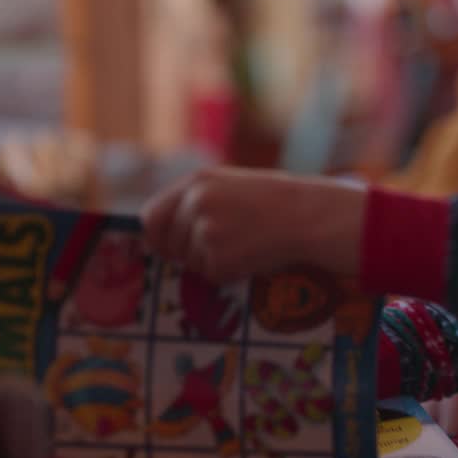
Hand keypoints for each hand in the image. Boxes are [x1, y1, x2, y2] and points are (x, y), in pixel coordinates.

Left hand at [141, 167, 366, 282]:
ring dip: (212, 262)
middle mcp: (195, 204)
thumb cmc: (273, 201)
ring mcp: (205, 231)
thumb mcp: (230, 186)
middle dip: (185, 254)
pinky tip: (251, 255)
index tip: (164, 246)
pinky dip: (229, 272)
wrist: (306, 216)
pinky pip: (212, 275)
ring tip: (244, 244)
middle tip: (216, 250)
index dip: (156, 235)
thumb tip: (161, 232)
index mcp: (196, 182)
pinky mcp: (218, 257)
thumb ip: (196, 201)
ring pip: (191, 262)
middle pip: (168, 244)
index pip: (151, 215)